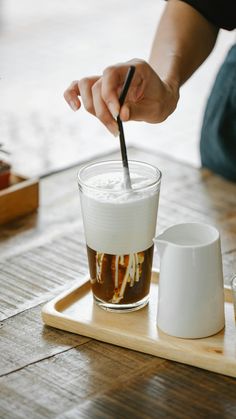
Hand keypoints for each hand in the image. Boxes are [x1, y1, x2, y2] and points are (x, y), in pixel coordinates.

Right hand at [63, 58, 178, 135]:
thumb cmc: (160, 101)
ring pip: (86, 88)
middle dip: (102, 111)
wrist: (161, 98)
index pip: (110, 74)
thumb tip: (121, 115)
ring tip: (110, 126)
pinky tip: (75, 107)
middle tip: (115, 129)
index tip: (117, 115)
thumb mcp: (156, 109)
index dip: (109, 95)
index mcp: (133, 68)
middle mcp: (117, 71)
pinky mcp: (99, 90)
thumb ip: (138, 110)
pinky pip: (78, 88)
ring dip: (92, 110)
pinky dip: (72, 95)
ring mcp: (106, 79)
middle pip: (96, 85)